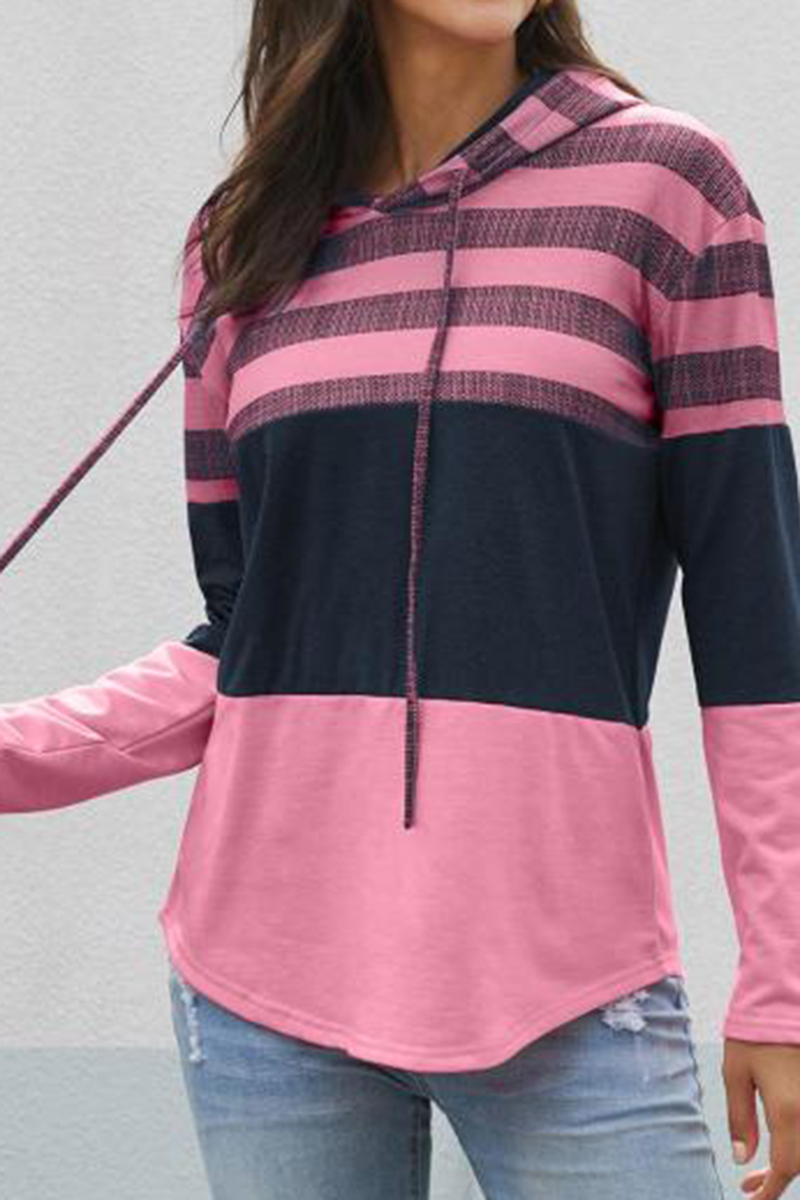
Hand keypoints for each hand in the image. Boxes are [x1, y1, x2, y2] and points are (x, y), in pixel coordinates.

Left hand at [723, 1039, 799, 1198]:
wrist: (781, 1001)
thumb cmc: (754, 1034)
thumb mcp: (735, 1073)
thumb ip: (739, 1118)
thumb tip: (742, 1157)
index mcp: (787, 1111)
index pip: (785, 1168)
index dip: (770, 1191)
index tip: (752, 1198)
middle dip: (777, 1179)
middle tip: (751, 1183)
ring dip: (790, 1162)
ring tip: (763, 1170)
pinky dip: (797, 1143)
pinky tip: (781, 1142)